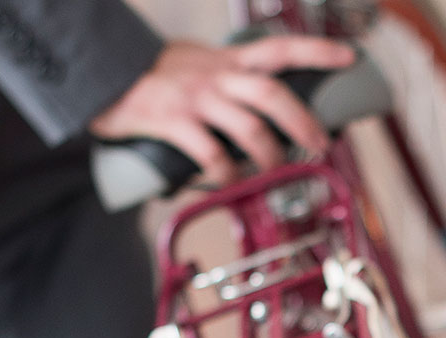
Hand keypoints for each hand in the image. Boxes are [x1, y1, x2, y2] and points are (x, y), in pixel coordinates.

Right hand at [90, 37, 355, 184]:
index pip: (279, 48)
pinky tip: (230, 182)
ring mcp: (195, 98)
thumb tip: (264, 106)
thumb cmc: (150, 75)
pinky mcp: (172, 122)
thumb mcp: (195, 62)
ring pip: (249, 128)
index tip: (348, 58)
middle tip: (320, 144)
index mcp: (226, 60)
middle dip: (303, 122)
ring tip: (275, 169)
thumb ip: (228, 77)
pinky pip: (211, 154)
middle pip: (272, 93)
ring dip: (271, 155)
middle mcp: (215, 75)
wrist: (97, 74)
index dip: (317, 51)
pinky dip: (227, 175)